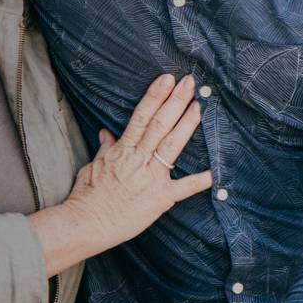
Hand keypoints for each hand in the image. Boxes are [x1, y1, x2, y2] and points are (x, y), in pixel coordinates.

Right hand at [30, 74, 212, 274]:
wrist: (86, 223)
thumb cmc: (87, 196)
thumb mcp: (93, 166)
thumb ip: (105, 149)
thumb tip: (106, 133)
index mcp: (122, 150)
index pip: (141, 116)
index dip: (155, 96)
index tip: (166, 79)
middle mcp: (138, 159)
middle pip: (160, 124)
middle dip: (176, 101)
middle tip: (190, 82)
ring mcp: (151, 178)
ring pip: (172, 145)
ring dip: (187, 124)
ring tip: (199, 106)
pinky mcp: (160, 198)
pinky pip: (184, 188)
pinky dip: (200, 180)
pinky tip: (216, 171)